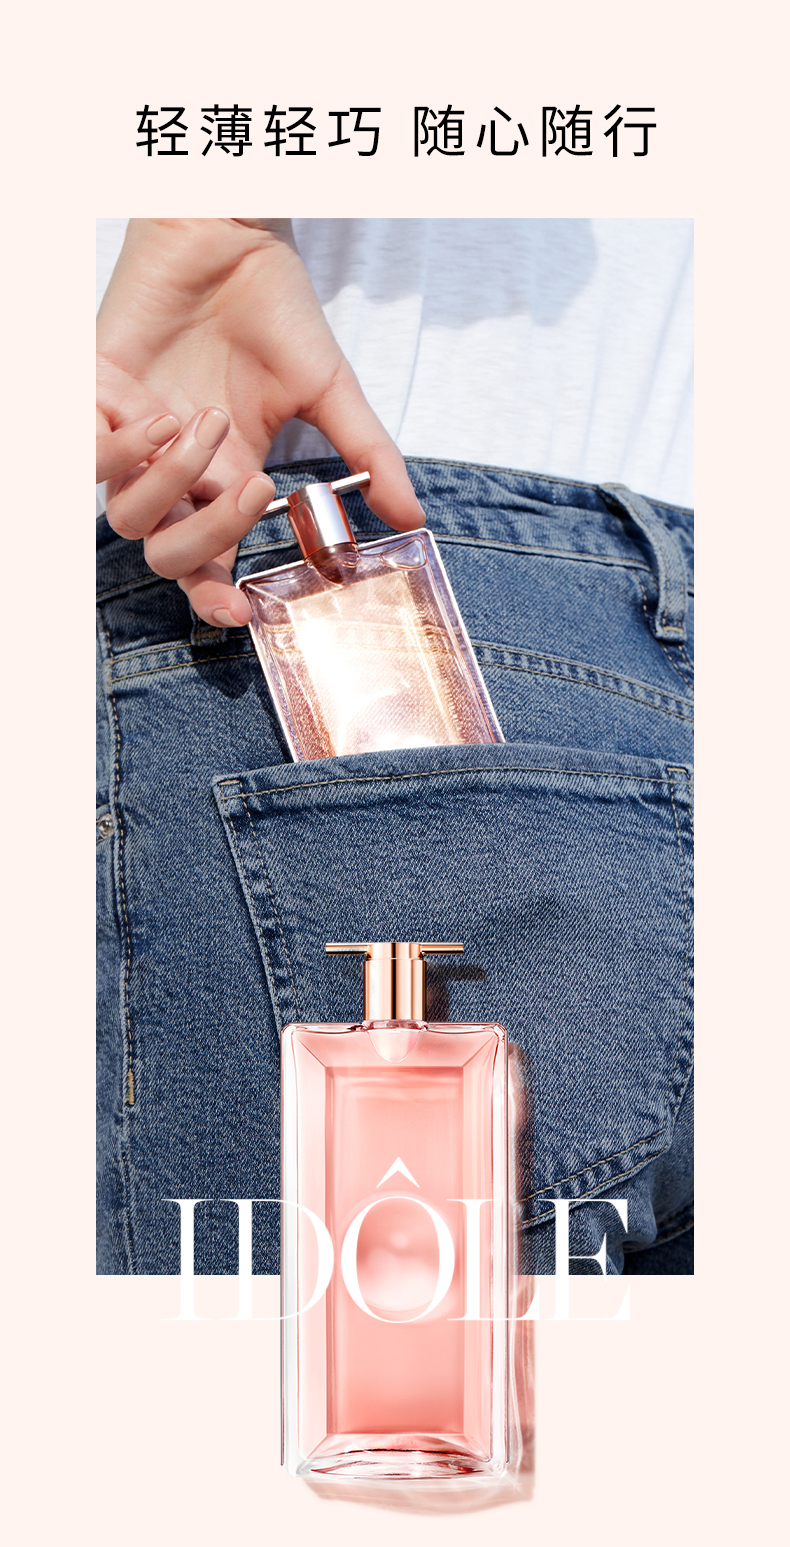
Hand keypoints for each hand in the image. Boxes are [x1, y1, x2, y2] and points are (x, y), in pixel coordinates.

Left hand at [97, 218, 424, 627]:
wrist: (231, 236)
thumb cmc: (276, 310)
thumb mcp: (332, 390)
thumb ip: (369, 456)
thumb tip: (415, 518)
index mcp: (227, 481)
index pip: (209, 564)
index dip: (215, 600)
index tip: (243, 612)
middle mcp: (177, 472)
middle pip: (166, 555)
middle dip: (209, 539)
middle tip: (254, 487)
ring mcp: (134, 438)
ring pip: (125, 515)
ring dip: (172, 482)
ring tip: (211, 421)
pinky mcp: (96, 396)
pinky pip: (87, 457)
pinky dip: (122, 451)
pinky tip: (162, 415)